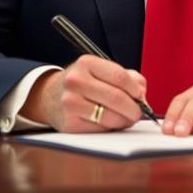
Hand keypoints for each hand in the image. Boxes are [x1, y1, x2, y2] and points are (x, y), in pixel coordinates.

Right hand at [21, 55, 147, 132]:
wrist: (49, 96)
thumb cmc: (83, 83)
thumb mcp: (101, 71)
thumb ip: (128, 78)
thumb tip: (143, 95)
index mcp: (86, 63)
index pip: (120, 76)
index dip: (135, 89)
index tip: (141, 97)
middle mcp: (76, 81)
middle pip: (117, 98)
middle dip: (134, 109)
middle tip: (138, 113)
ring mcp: (70, 103)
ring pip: (110, 116)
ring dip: (124, 121)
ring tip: (125, 119)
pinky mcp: (69, 124)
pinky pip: (100, 129)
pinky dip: (110, 128)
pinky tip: (109, 123)